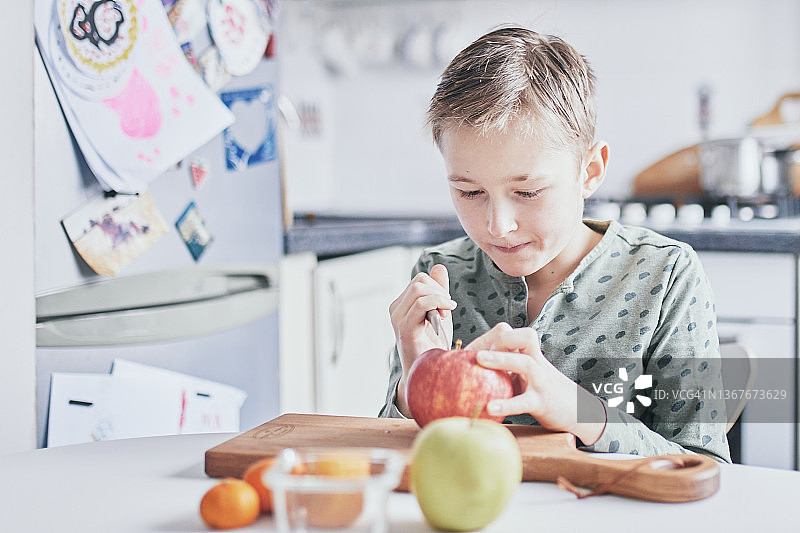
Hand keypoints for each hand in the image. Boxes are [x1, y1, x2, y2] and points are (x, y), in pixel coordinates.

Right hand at [389, 264, 455, 415]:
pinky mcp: (405, 329)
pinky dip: (437, 303)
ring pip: (420, 289)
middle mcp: (395, 310)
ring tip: (445, 315)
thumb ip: (438, 291)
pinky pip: (420, 304)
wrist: (426, 375)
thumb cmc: (432, 347)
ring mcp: (397, 319)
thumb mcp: (438, 314)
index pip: (420, 279)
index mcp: (401, 305)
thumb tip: (438, 267)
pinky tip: (446, 313)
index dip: (438, 287)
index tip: (447, 305)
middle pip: (420, 281)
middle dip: (440, 291)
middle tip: (448, 309)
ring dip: (440, 298)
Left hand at [468, 323, 605, 444]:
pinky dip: (507, 404)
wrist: (579, 412)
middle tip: (475, 349)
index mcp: (530, 354)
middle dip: (499, 338)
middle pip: (524, 338)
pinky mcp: (542, 402)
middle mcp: (536, 362)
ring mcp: (541, 380)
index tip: (470, 351)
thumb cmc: (543, 392)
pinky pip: (524, 401)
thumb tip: (469, 370)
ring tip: (479, 359)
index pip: (511, 334)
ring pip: (525, 363)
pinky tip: (490, 408)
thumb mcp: (525, 375)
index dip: (491, 337)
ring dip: (501, 359)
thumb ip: (504, 369)